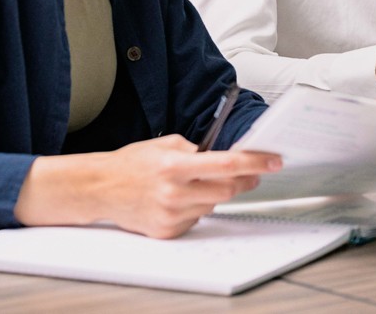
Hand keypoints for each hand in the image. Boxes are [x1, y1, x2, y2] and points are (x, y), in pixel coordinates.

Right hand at [14, 134, 281, 237]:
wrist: (101, 189)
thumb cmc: (132, 163)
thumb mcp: (165, 144)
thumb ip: (197, 150)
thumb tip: (227, 156)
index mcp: (175, 166)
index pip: (227, 164)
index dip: (256, 162)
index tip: (274, 160)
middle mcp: (175, 192)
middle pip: (228, 190)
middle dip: (243, 179)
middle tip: (251, 172)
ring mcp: (172, 215)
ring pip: (214, 205)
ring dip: (216, 193)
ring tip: (197, 183)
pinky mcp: (168, 231)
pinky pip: (197, 219)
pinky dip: (197, 208)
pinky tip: (180, 199)